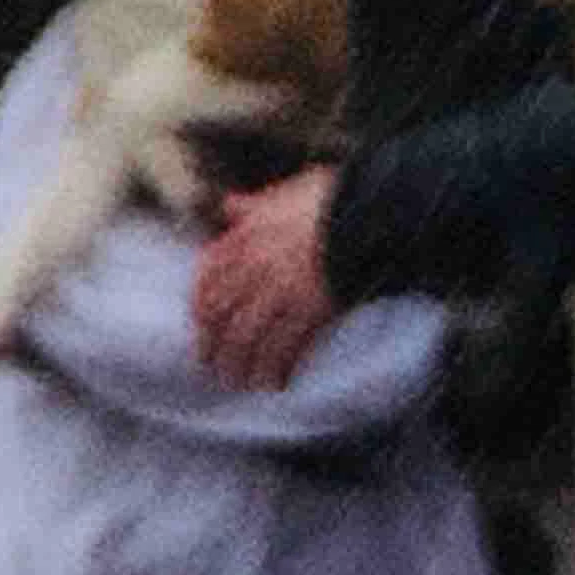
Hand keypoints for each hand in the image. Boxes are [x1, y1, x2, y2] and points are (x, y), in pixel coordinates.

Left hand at [187, 165, 340, 391]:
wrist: (374, 211)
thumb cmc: (335, 200)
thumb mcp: (288, 193)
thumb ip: (255, 205)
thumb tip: (230, 206)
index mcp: (249, 237)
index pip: (208, 278)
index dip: (200, 307)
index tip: (201, 325)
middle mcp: (258, 267)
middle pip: (221, 315)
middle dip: (212, 345)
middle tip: (210, 365)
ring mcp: (283, 290)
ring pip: (248, 338)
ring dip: (241, 365)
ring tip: (242, 382)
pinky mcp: (311, 310)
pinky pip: (285, 348)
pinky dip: (277, 369)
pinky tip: (277, 382)